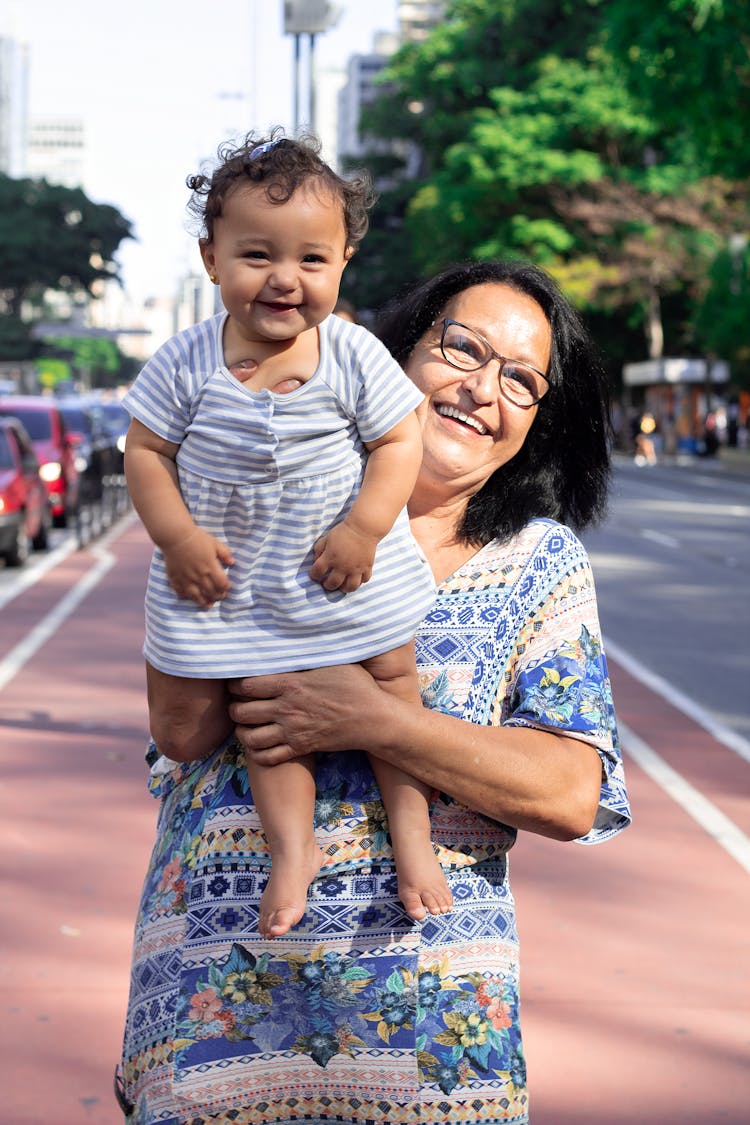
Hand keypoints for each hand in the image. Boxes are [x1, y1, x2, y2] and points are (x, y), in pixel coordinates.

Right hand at [162, 528, 233, 606]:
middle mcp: (199, 576)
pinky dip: (187, 597)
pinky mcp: (175, 578)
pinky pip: (181, 592)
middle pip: (211, 591)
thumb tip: (233, 563)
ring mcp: (186, 579)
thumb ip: (225, 554)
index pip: (222, 583)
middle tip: (220, 596)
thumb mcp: (215, 543)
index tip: (228, 587)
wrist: (176, 536)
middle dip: (217, 596)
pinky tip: (191, 598)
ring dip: (203, 602)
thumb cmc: (197, 539)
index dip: (226, 587)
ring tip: (208, 604)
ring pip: (196, 596)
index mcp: (210, 567)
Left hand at [228, 664, 381, 763]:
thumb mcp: (333, 661)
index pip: (246, 686)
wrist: (373, 719)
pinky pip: (267, 757)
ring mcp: (292, 731)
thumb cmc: (356, 686)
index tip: (236, 683)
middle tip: (238, 704)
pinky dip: (257, 752)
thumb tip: (296, 635)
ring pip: (249, 737)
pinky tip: (260, 743)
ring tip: (245, 725)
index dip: (234, 685)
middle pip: (241, 712)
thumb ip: (309, 653)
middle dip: (234, 708)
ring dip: (242, 731)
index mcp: (291, 684)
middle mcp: (286, 709)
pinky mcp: (300, 748)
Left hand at [309, 519, 377, 591]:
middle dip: (327, 585)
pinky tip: (355, 578)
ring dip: (344, 589)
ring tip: (342, 585)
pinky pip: (364, 580)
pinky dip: (360, 581)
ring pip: (350, 587)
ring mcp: (356, 568)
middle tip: (327, 583)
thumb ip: (319, 550)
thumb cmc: (343, 532)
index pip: (317, 572)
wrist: (363, 528)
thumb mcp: (326, 538)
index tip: (315, 574)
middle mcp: (342, 566)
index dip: (314, 575)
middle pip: (332, 584)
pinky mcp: (367, 567)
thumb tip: (316, 561)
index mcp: (330, 557)